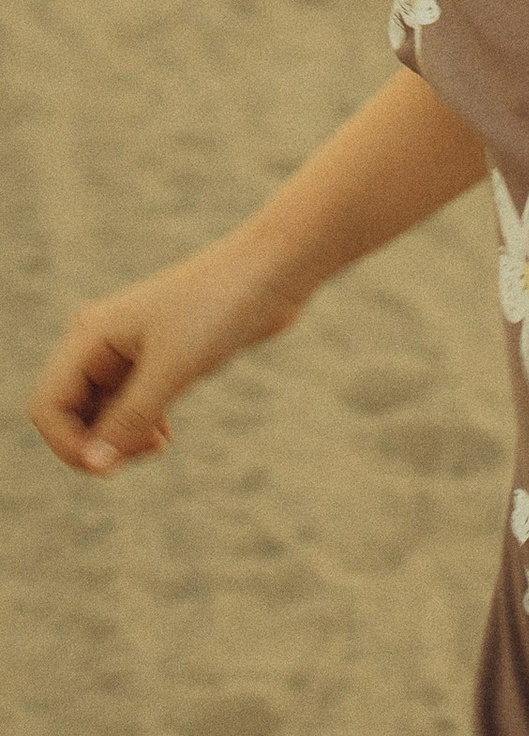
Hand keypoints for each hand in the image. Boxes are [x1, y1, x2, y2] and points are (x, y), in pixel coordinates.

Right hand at [27, 238, 306, 474]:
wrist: (273, 269)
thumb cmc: (220, 307)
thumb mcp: (173, 369)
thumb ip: (131, 419)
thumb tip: (96, 465)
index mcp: (91, 335)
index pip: (48, 406)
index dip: (68, 445)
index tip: (109, 466)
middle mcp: (102, 341)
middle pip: (70, 411)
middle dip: (96, 444)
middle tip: (144, 452)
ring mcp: (130, 349)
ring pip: (102, 411)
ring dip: (121, 438)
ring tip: (159, 444)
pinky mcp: (160, 356)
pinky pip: (130, 403)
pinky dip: (140, 425)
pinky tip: (164, 438)